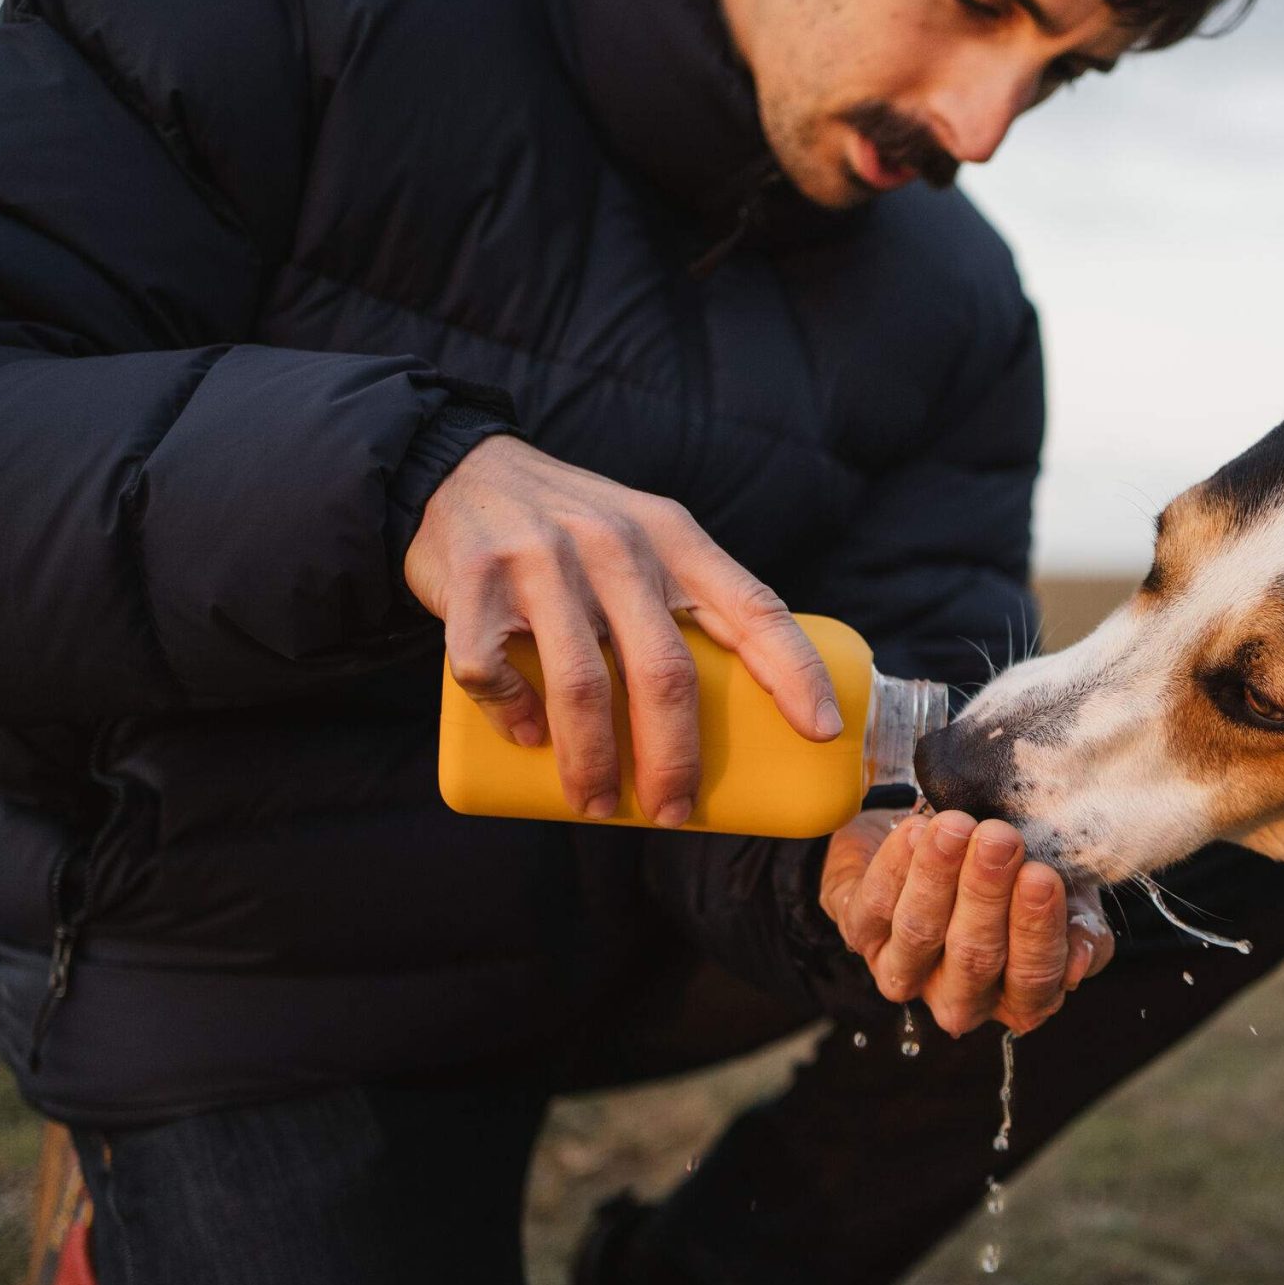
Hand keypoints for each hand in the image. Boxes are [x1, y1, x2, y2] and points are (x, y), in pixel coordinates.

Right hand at [404, 434, 841, 824]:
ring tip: (595, 805)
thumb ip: (690, 599)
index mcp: (674, 537)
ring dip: (591, 762)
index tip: (821, 731)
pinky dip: (513, 715)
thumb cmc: (577, 531)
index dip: (795, 672)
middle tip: (672, 812)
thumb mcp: (647, 538)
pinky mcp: (474, 580)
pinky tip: (527, 737)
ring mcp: (542, 559)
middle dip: (675, 758)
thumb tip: (748, 708)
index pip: (754, 606)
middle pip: (664, 672)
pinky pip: (493, 670)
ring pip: (581, 686)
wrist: (462, 472)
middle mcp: (615, 543)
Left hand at [821, 808, 1114, 1035]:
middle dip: (986, 894)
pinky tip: (917, 829)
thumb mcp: (1063, 899)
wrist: (945, 836)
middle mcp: (960, 997)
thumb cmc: (1015, 876)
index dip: (1036, 930)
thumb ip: (1081, 927)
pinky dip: (898, 864)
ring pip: (921, 931)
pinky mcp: (860, 934)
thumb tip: (1080, 962)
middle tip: (999, 839)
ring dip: (939, 875)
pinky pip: (876, 903)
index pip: (1032, 978)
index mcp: (1019, 997)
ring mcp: (905, 971)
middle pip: (974, 956)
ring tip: (957, 826)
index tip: (1041, 875)